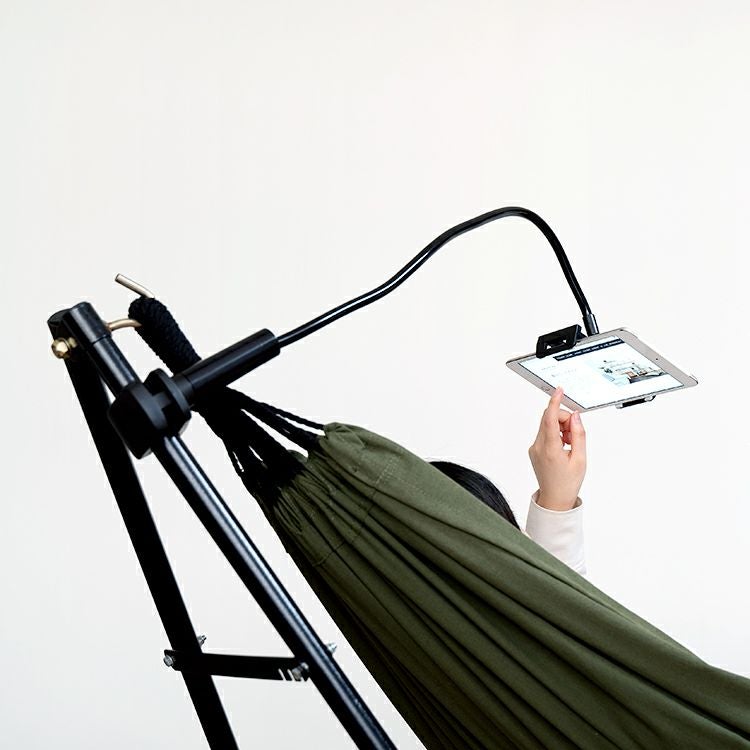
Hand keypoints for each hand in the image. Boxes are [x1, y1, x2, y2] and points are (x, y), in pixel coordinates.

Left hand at [527, 386, 585, 510]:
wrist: (555, 499)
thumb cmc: (568, 483)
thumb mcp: (580, 459)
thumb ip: (579, 434)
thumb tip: (575, 416)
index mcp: (550, 448)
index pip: (550, 418)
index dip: (555, 402)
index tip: (559, 390)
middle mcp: (538, 446)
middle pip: (549, 419)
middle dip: (564, 420)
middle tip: (575, 435)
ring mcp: (534, 448)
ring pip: (547, 425)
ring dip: (561, 428)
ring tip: (570, 445)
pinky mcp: (534, 450)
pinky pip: (545, 433)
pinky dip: (556, 434)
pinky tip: (564, 447)